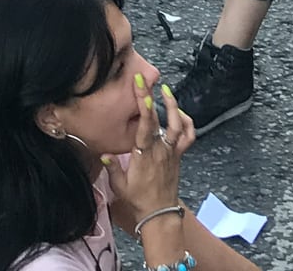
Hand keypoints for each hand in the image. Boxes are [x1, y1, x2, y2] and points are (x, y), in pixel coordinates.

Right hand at [105, 77, 192, 227]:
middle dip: (150, 97)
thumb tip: (104, 154)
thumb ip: (112, 168)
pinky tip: (180, 113)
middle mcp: (160, 150)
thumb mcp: (119, 186)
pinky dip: (187, 122)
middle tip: (143, 80)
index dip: (145, 109)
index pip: (145, 128)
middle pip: (157, 119)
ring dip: (173, 105)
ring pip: (178, 125)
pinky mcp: (178, 155)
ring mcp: (171, 152)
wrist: (159, 213)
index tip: (143, 92)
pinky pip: (188, 136)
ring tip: (166, 90)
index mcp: (144, 155)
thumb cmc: (138, 199)